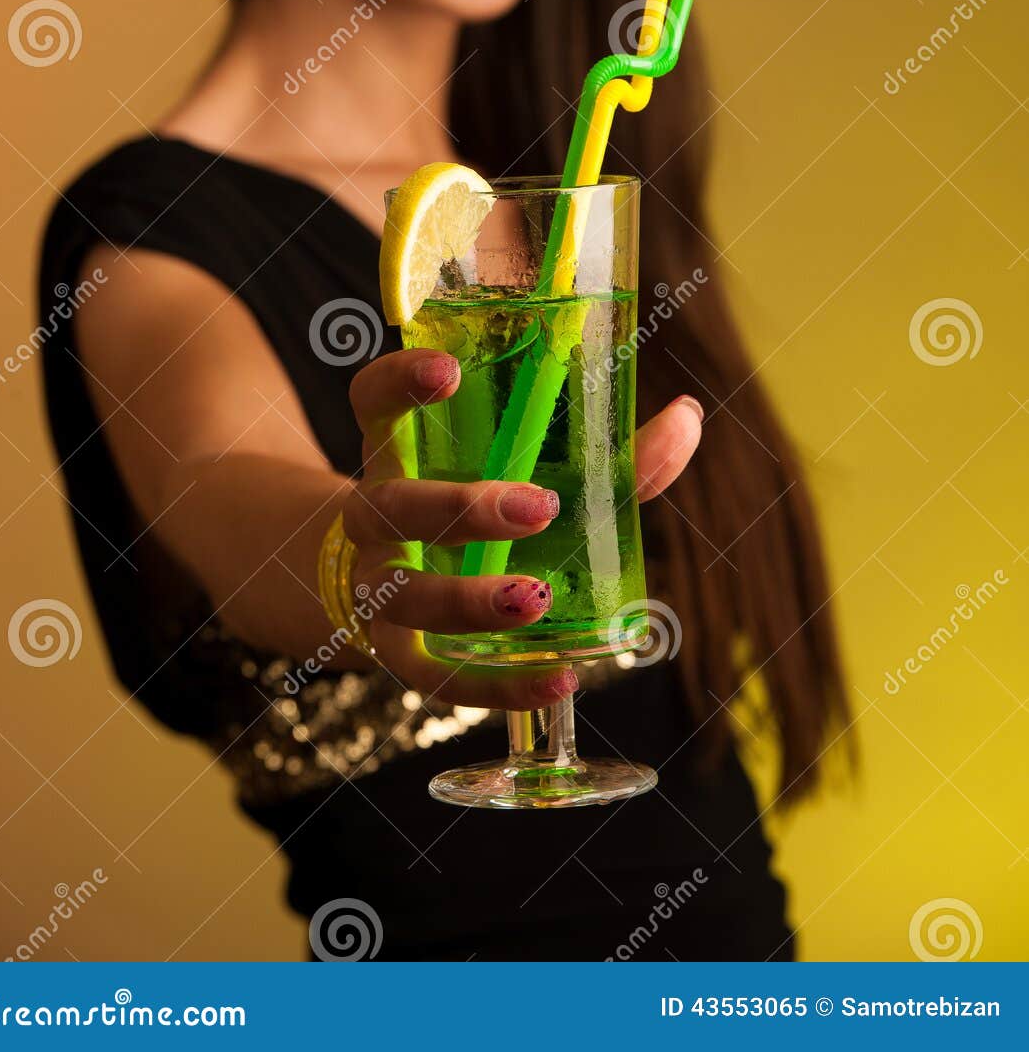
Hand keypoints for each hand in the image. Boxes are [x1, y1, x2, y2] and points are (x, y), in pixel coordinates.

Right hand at [343, 348, 701, 711]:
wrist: (393, 586)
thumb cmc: (475, 510)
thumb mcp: (521, 471)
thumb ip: (605, 452)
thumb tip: (687, 418)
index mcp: (398, 448)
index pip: (374, 400)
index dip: (401, 382)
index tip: (451, 372)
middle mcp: (374, 513)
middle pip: (391, 505)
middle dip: (461, 508)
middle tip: (538, 508)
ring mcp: (377, 586)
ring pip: (402, 594)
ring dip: (468, 599)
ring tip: (537, 599)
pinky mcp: (397, 655)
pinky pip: (435, 680)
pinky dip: (497, 689)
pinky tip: (559, 682)